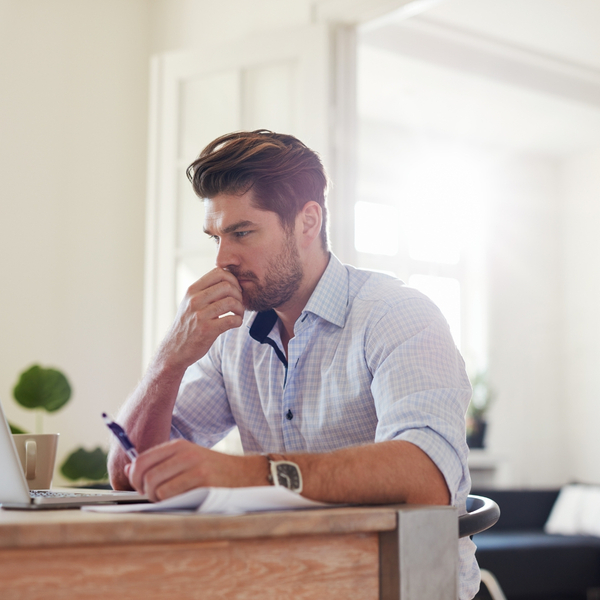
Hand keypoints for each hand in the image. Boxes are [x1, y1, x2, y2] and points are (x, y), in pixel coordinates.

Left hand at [125, 439, 265, 501]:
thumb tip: (129, 469)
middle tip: (155, 497)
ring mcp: (194, 467)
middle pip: (145, 476)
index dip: (134, 478)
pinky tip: (181, 500)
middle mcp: (184, 454)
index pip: (141, 460)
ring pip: (155, 488)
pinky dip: (170, 503)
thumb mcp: (186, 459)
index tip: (140, 487)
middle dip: (144, 491)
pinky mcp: (202, 482)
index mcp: (178, 446)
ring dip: (158, 500)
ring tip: (170, 499)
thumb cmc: (212, 470)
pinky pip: (171, 496)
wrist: (244, 474)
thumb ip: (159, 463)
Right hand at [157, 268, 243, 371]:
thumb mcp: (190, 303)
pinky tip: (235, 323)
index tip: (235, 290)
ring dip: (240, 308)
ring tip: (238, 314)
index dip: (232, 279)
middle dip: (239, 294)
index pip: (219, 272)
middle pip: (227, 285)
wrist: (174, 350)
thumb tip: (227, 277)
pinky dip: (238, 321)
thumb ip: (205, 290)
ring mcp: (200, 315)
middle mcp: (194, 300)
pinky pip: (232, 320)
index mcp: (192, 290)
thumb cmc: (187, 325)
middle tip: (238, 303)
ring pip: (231, 302)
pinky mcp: (207, 330)